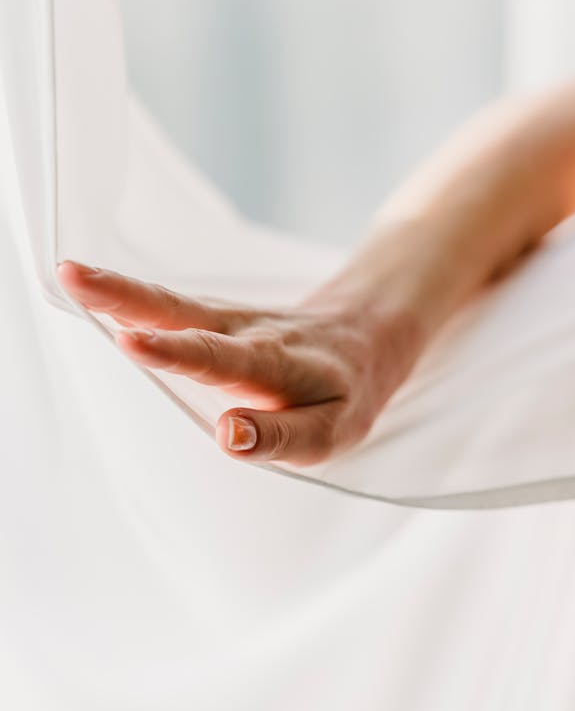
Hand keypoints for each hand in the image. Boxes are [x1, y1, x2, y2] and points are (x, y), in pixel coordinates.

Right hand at [57, 262, 421, 465]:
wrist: (369, 333)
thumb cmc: (347, 391)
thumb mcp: (333, 428)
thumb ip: (281, 435)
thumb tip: (225, 436)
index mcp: (272, 363)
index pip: (218, 358)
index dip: (175, 352)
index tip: (130, 341)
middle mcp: (243, 332)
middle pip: (178, 312)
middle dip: (124, 297)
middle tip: (73, 277)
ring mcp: (227, 319)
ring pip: (169, 302)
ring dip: (117, 289)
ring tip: (68, 274)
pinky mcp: (216, 316)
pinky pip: (171, 304)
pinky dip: (131, 295)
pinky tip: (93, 287)